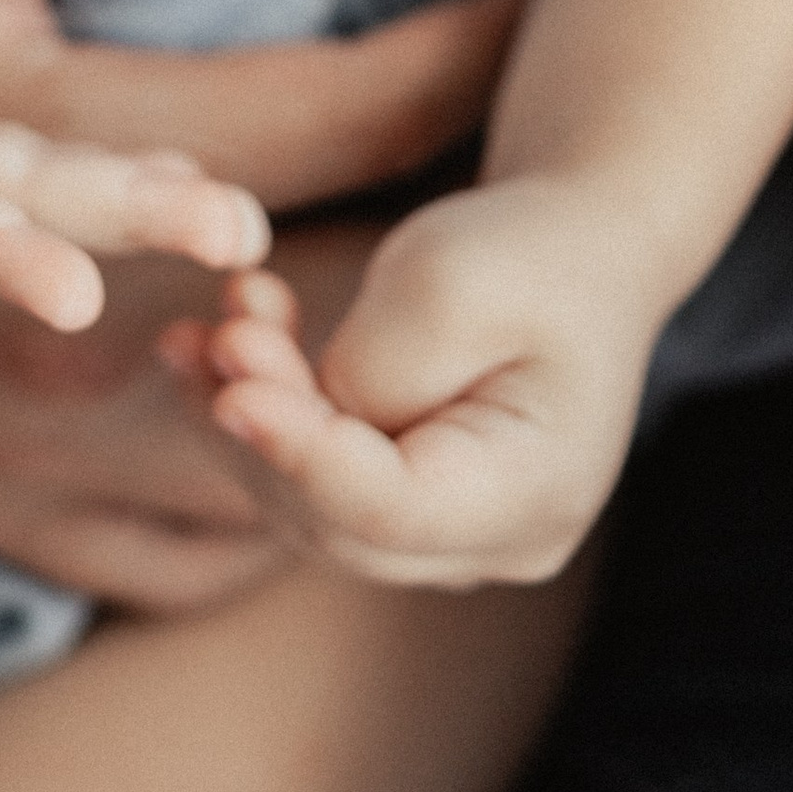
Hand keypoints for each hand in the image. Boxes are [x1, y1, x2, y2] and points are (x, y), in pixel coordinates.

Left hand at [199, 175, 655, 584]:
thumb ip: (378, 363)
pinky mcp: (405, 504)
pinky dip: (265, 412)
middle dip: (263, 428)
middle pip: (340, 520)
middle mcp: (494, 544)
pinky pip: (312, 479)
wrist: (579, 247)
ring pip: (311, 504)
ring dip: (248, 413)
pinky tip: (220, 337)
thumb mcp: (456, 278)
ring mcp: (449, 536)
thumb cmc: (529, 251)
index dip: (301, 456)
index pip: (391, 510)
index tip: (231, 392)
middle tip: (216, 332)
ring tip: (213, 320)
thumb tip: (290, 419)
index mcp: (532, 496)